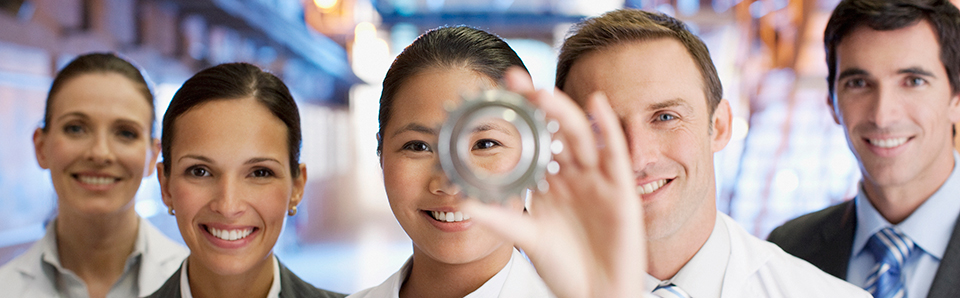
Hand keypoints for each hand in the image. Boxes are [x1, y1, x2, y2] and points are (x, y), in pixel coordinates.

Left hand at [462, 68, 644, 297]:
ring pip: (581, 137)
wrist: (596, 295)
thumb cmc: (565, 268)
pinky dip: (607, 127)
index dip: (522, 117)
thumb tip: (460, 202)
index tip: (499, 93)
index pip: (537, 141)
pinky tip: (596, 104)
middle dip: (538, 104)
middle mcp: (576, 176)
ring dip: (563, 112)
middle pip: (557, 131)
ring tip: (542, 93)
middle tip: (514, 80)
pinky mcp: (621, 191)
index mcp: (553, 184)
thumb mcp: (526, 237)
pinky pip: (615, 154)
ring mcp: (599, 181)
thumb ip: (498, 217)